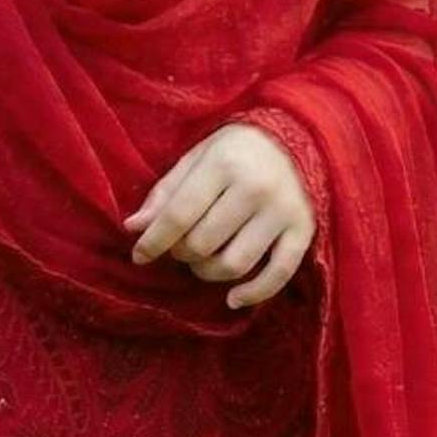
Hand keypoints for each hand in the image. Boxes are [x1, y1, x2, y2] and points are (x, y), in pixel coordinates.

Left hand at [124, 123, 315, 308]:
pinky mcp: (303, 230)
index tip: (139, 255)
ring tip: (202, 262)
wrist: (299, 137)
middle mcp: (255, 188)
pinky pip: (278, 274)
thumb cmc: (237, 150)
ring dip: (208, 273)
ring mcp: (282, 211)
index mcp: (224, 164)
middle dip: (182, 253)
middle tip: (181, 247)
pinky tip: (233, 299)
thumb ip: (166, 193)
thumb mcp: (197, 158)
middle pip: (203, 243)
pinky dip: (253, 294)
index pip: (180, 214)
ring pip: (234, 264)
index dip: (154, 241)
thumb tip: (133, 228)